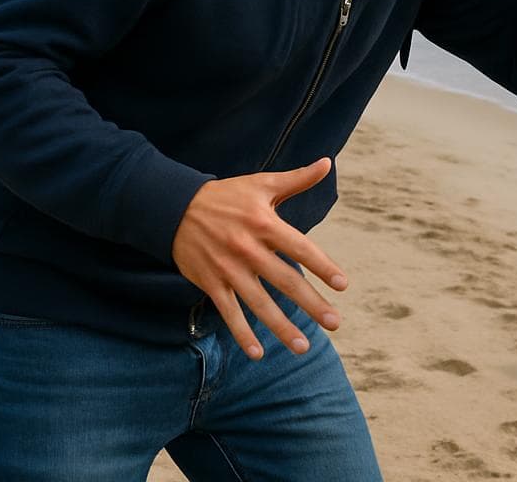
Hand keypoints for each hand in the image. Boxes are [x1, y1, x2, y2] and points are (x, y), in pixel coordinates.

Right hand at [172, 158, 347, 359]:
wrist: (172, 208)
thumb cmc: (226, 196)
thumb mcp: (261, 184)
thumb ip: (297, 179)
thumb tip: (328, 163)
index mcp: (265, 224)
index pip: (301, 248)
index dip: (322, 266)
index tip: (343, 285)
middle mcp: (248, 249)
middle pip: (285, 281)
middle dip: (311, 304)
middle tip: (335, 323)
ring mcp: (228, 269)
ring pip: (259, 304)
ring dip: (281, 327)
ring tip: (303, 346)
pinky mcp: (210, 283)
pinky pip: (229, 312)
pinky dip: (242, 333)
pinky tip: (257, 353)